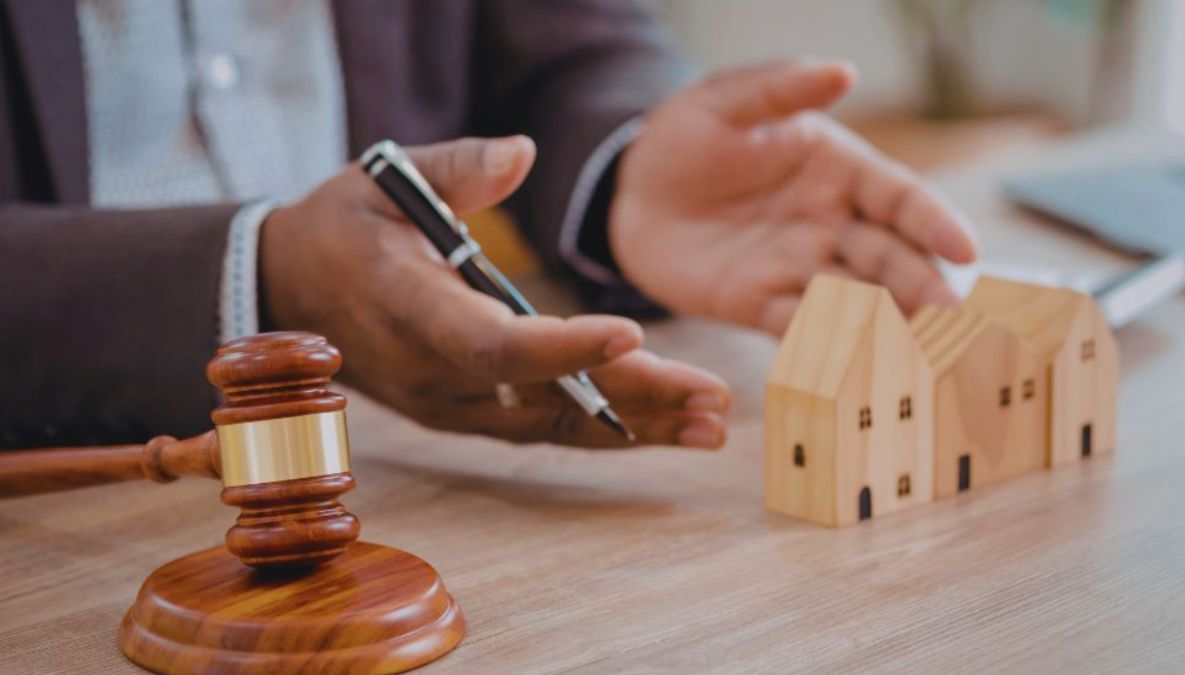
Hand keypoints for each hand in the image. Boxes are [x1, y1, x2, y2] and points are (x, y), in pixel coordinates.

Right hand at [259, 136, 729, 448]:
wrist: (294, 289)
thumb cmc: (347, 226)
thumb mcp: (384, 177)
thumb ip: (455, 168)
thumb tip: (521, 153)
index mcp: (407, 308)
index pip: (490, 343)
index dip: (560, 349)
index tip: (632, 335)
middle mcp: (431, 372)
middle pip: (540, 397)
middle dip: (630, 398)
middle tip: (710, 398)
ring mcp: (448, 404)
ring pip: (551, 426)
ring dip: (635, 427)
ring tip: (711, 423)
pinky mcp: (466, 415)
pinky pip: (544, 429)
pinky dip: (608, 429)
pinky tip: (667, 426)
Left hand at [610, 60, 978, 334]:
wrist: (632, 192)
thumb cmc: (686, 137)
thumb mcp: (726, 102)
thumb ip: (781, 90)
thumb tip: (842, 71)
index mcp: (839, 170)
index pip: (900, 198)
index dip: (934, 223)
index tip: (964, 251)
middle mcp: (831, 223)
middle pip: (890, 258)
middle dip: (924, 286)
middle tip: (953, 318)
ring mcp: (799, 268)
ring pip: (855, 300)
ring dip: (888, 325)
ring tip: (918, 352)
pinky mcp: (761, 304)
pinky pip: (799, 328)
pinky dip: (828, 348)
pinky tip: (855, 369)